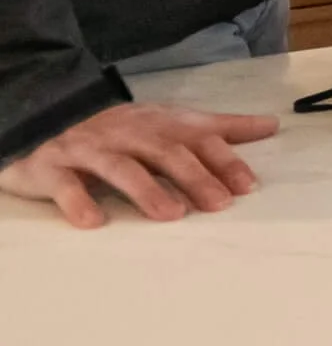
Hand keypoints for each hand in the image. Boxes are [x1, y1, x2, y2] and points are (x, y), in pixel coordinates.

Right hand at [0, 102, 277, 229]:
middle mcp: (127, 133)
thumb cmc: (121, 132)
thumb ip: (219, 128)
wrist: (47, 123)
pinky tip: (94, 221)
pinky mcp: (52, 167)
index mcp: (158, 124)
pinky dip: (79, 201)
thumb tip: (271, 126)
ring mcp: (88, 149)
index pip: (197, 138)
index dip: (223, 160)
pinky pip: (65, 184)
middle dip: (195, 177)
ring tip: (171, 215)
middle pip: (165, 151)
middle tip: (219, 204)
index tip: (248, 186)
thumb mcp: (169, 125)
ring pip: (120, 166)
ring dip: (147, 190)